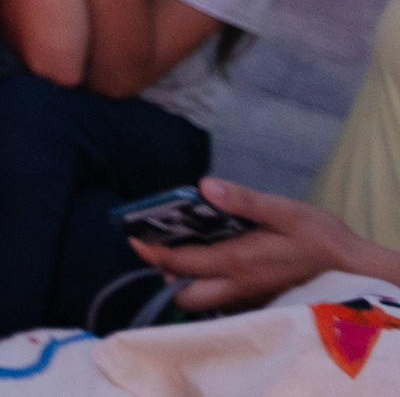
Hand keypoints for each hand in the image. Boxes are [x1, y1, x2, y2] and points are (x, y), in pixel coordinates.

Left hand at [133, 177, 369, 310]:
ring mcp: (249, 297)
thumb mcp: (285, 211)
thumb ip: (243, 201)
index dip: (151, 250)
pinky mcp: (259, 299)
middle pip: (185, 295)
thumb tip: (203, 186)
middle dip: (164, 273)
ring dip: (184, 280)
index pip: (180, 262)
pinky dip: (205, 283)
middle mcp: (238, 286)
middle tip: (158, 245)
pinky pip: (221, 299)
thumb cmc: (321, 238)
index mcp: (237, 262)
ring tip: (179, 249)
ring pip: (202, 301)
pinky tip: (208, 258)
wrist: (355, 269)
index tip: (132, 235)